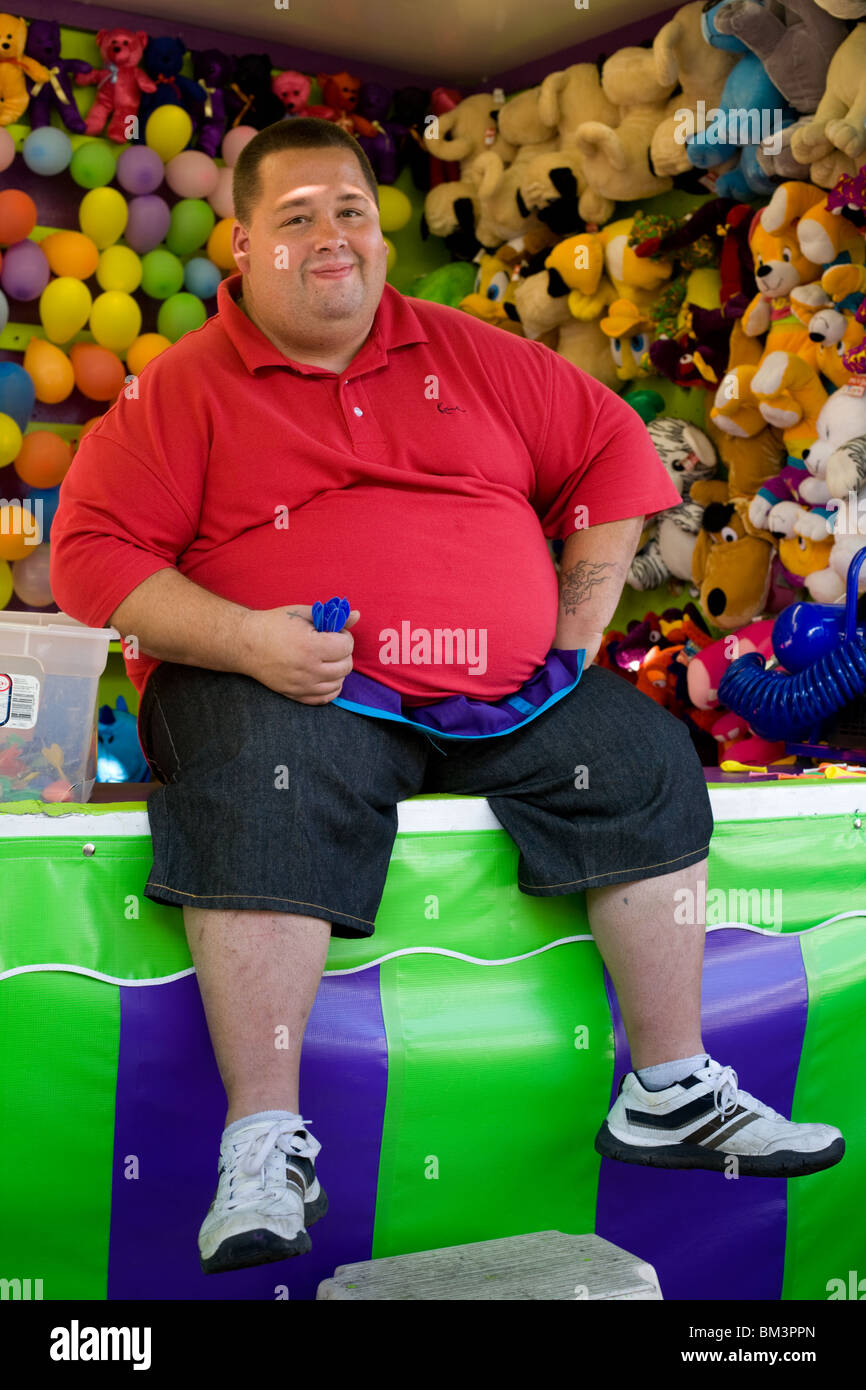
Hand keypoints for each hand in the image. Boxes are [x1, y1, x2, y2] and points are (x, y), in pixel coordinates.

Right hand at [238, 604, 359, 702]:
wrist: (246, 644)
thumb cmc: (274, 625)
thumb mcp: (303, 614)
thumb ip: (332, 616)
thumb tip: (358, 615)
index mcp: (310, 646)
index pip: (346, 646)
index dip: (344, 636)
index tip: (334, 632)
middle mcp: (308, 669)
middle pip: (346, 666)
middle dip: (343, 653)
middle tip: (331, 645)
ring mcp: (302, 685)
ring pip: (339, 683)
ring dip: (338, 670)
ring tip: (326, 659)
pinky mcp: (295, 695)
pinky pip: (325, 698)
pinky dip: (331, 687)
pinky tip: (324, 675)